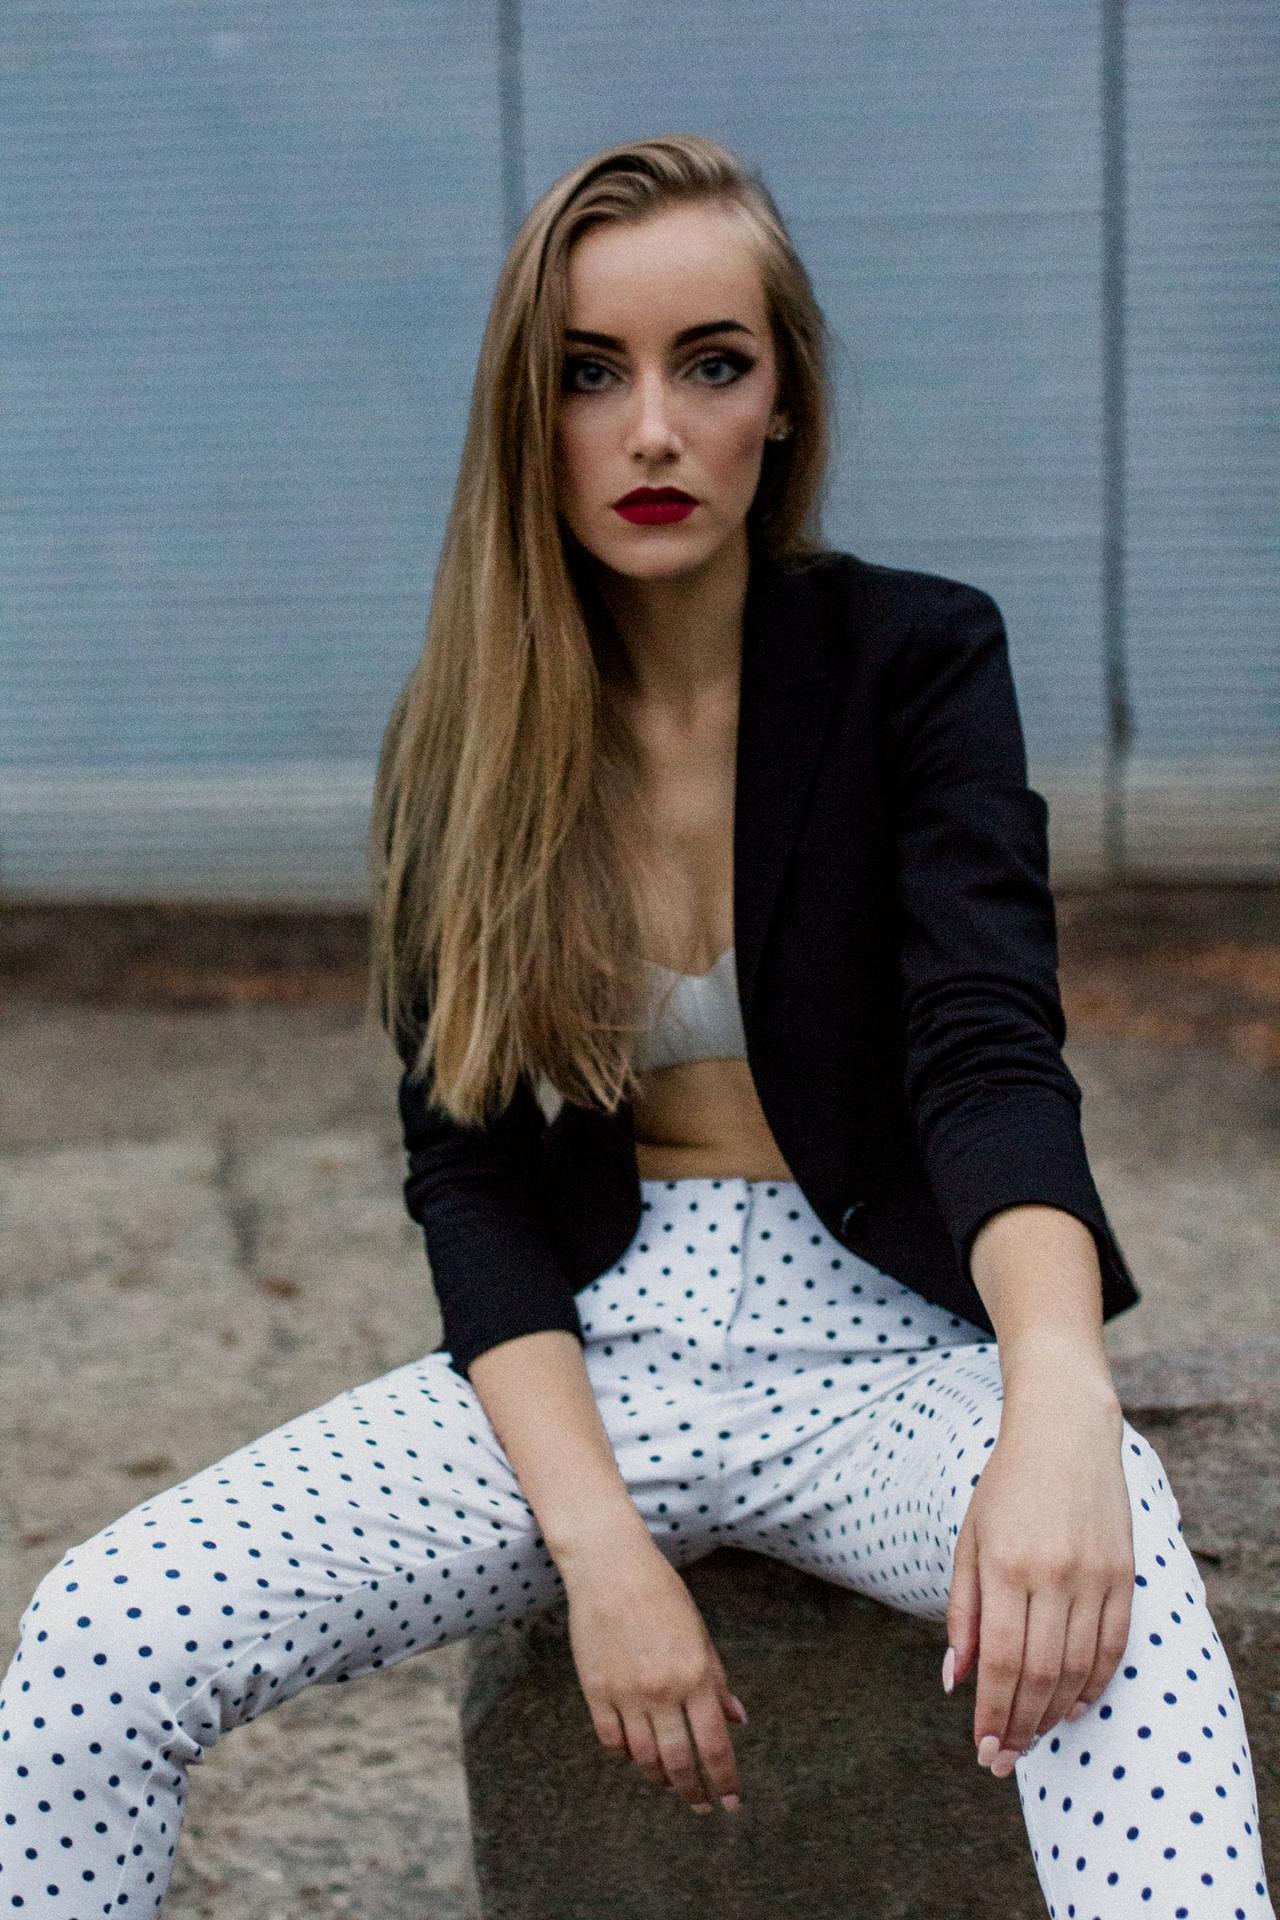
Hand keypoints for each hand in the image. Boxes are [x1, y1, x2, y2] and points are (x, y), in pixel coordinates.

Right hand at [561, 1532, 747, 1813]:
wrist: (610, 1566)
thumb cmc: (661, 1594)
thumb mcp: (699, 1634)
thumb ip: (717, 1681)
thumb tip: (737, 1721)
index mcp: (695, 1675)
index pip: (715, 1746)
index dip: (724, 1781)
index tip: (730, 1803)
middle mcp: (662, 1691)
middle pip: (679, 1762)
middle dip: (694, 1791)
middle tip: (701, 1805)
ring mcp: (625, 1693)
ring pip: (644, 1759)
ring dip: (661, 1779)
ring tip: (671, 1784)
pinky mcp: (595, 1691)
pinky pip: (612, 1742)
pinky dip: (626, 1757)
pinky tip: (636, 1757)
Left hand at [944, 1379, 1133, 1778]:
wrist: (1065, 1433)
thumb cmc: (1005, 1488)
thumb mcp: (969, 1540)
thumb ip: (963, 1611)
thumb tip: (954, 1681)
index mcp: (1006, 1565)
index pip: (998, 1661)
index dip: (991, 1712)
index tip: (982, 1747)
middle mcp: (1053, 1575)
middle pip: (1039, 1674)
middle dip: (1019, 1726)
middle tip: (1004, 1759)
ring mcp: (1094, 1576)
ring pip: (1077, 1669)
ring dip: (1053, 1713)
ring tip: (1032, 1738)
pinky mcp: (1125, 1575)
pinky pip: (1113, 1646)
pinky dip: (1093, 1684)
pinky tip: (1073, 1706)